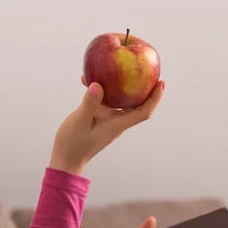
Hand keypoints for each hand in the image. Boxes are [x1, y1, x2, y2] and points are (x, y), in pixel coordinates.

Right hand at [50, 78, 164, 174]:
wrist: (66, 160)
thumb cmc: (73, 145)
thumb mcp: (80, 122)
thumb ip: (89, 103)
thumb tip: (98, 84)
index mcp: (117, 124)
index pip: (143, 112)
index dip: (154, 98)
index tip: (161, 83)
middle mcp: (117, 122)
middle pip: (137, 104)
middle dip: (145, 88)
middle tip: (148, 70)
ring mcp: (109, 121)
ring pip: (121, 101)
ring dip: (122, 86)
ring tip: (120, 68)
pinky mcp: (99, 119)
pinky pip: (106, 101)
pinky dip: (102, 90)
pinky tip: (90, 79)